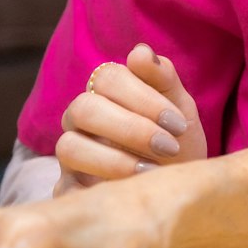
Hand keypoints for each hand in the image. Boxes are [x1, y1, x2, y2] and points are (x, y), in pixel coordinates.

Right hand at [56, 46, 206, 189]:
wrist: (178, 194)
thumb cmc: (176, 146)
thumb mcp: (181, 112)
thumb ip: (164, 79)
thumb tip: (140, 52)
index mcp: (104, 94)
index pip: (107, 78)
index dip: (143, 98)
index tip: (178, 124)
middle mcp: (80, 121)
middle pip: (83, 108)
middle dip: (131, 128)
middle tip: (169, 147)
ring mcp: (70, 157)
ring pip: (69, 146)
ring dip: (114, 160)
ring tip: (152, 173)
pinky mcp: (68, 192)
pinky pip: (66, 190)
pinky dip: (99, 191)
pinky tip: (131, 194)